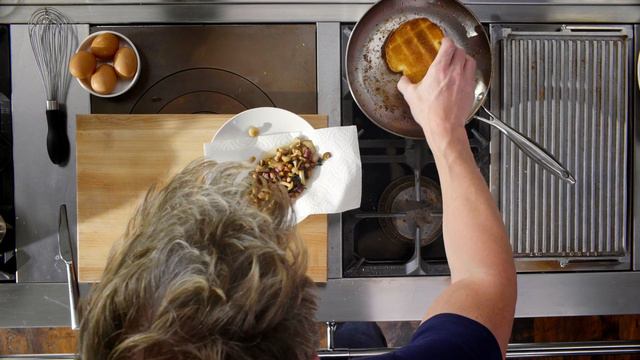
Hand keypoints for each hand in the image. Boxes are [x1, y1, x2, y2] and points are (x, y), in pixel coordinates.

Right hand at [397, 38, 476, 152]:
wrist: (444, 127)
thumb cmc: (430, 113)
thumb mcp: (411, 97)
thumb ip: (405, 85)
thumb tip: (402, 80)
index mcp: (439, 70)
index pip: (448, 46)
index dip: (446, 41)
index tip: (443, 42)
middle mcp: (454, 72)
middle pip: (460, 51)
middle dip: (454, 48)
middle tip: (449, 51)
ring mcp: (465, 80)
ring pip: (470, 60)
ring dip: (464, 57)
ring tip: (459, 60)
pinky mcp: (470, 90)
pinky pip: (472, 74)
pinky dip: (468, 70)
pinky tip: (462, 75)